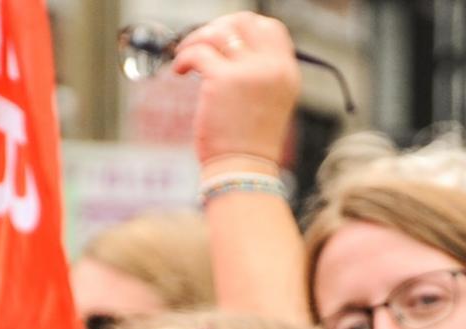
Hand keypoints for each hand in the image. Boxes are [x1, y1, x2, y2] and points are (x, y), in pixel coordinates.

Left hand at [172, 12, 299, 168]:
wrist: (245, 171)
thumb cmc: (251, 143)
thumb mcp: (268, 102)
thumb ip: (258, 72)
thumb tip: (228, 45)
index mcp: (287, 73)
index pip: (270, 28)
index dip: (244, 26)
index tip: (225, 38)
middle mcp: (272, 68)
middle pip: (244, 21)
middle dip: (219, 26)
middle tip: (203, 44)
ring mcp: (249, 71)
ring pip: (217, 32)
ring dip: (196, 39)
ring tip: (186, 56)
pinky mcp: (222, 79)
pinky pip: (196, 52)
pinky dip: (182, 57)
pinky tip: (179, 71)